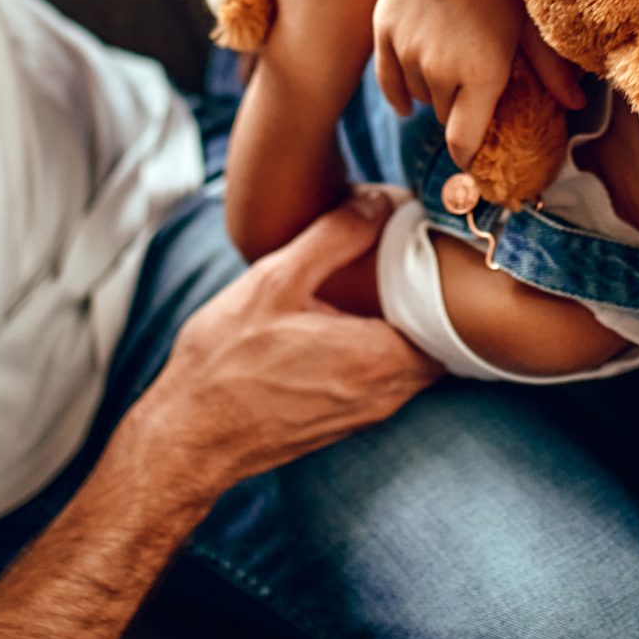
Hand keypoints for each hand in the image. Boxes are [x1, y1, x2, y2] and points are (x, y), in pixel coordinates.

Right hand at [129, 191, 438, 491]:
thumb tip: (381, 202)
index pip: (451, 322)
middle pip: (437, 342)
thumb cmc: (225, 362)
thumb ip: (334, 236)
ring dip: (404, 328)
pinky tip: (348, 323)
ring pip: (412, 364)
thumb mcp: (275, 281)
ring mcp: (366, 415)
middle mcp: (384, 395)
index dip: (449, 285)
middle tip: (409, 261)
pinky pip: (384, 380)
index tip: (432, 252)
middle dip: (429, 302)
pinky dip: (380, 351)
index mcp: (378, 358)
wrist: (187, 437)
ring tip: (381, 287)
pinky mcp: (344, 423)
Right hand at [372, 0, 583, 167]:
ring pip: (418, 95)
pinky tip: (408, 98)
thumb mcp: (531, 23)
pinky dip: (400, 91)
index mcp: (480, 76)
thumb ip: (551, 70)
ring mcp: (407, 53)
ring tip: (452, 63)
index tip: (475, 156)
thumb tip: (580, 104)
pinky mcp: (383, 33)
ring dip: (434, 90)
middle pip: (444, 117)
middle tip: (475, 86)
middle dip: (460, 108)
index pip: (463, 143)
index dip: (468, 155)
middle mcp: (439, 72)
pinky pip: (387, 82)